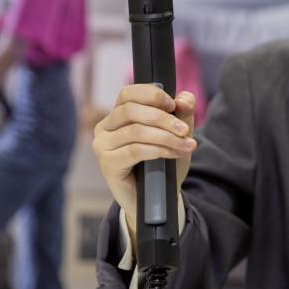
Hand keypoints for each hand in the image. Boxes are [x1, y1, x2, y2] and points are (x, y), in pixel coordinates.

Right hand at [92, 85, 196, 223]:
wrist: (157, 195)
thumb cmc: (163, 160)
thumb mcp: (177, 132)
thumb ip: (182, 112)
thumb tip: (184, 99)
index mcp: (118, 113)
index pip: (128, 93)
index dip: (152, 95)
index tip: (174, 105)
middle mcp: (105, 126)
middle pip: (132, 110)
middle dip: (163, 118)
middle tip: (185, 130)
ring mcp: (102, 145)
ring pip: (136, 131)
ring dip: (166, 136)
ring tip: (186, 145)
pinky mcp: (107, 164)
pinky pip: (135, 150)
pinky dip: (159, 150)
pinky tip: (174, 153)